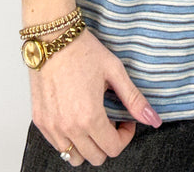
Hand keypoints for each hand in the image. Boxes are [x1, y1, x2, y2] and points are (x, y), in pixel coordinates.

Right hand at [30, 28, 161, 166]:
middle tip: (109, 119)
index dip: (124, 136)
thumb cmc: (82, 50)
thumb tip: (153, 119)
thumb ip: (134, 99)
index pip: (112, 149)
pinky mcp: (40, 121)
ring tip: (91, 120)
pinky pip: (57, 145)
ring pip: (74, 156)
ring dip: (87, 145)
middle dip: (108, 141)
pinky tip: (75, 117)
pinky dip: (69, 139)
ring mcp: (52, 126)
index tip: (124, 120)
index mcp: (89, 116)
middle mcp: (69, 127)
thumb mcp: (114, 71)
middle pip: (95, 157)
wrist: (52, 37)